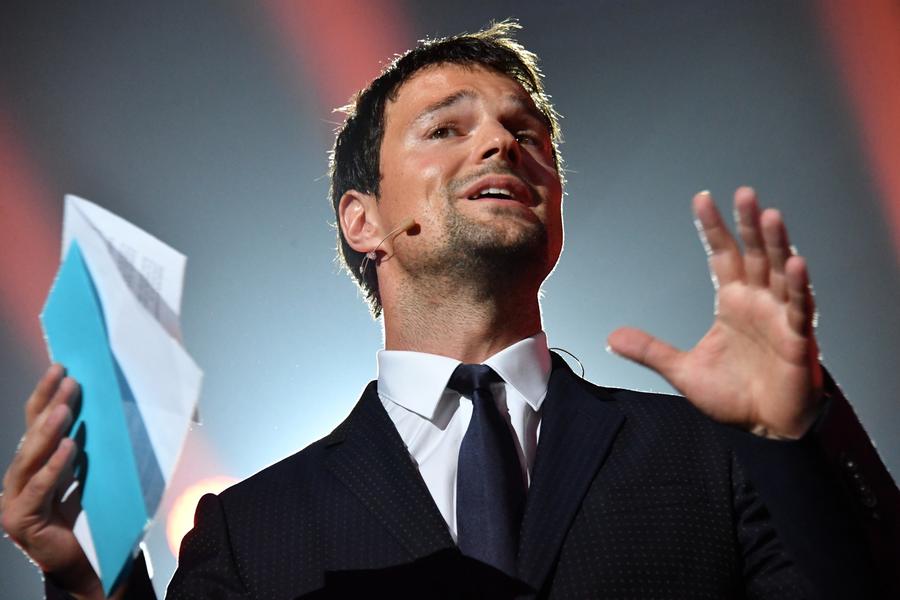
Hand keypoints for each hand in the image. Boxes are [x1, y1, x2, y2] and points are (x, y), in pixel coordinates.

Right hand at [1, 365, 103, 598]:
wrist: (89, 566)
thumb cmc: (92, 518)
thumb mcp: (93, 476)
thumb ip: (91, 450)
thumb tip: (109, 411)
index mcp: (35, 465)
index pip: (37, 423)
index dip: (47, 394)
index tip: (62, 367)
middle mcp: (19, 479)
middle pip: (31, 434)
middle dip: (48, 403)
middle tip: (65, 376)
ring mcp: (14, 501)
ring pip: (30, 459)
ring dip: (48, 431)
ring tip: (66, 407)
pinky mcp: (20, 522)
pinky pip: (38, 490)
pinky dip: (53, 468)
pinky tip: (69, 448)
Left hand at [608, 187, 823, 438]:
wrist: (766, 430)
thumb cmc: (733, 396)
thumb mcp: (682, 371)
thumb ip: (650, 350)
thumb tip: (612, 337)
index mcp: (733, 302)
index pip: (723, 255)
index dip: (713, 228)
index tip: (702, 199)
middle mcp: (759, 302)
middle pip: (755, 254)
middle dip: (749, 224)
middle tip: (744, 193)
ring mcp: (780, 318)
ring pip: (780, 273)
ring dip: (777, 245)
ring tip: (771, 216)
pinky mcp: (798, 341)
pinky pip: (800, 310)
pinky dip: (799, 288)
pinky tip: (796, 264)